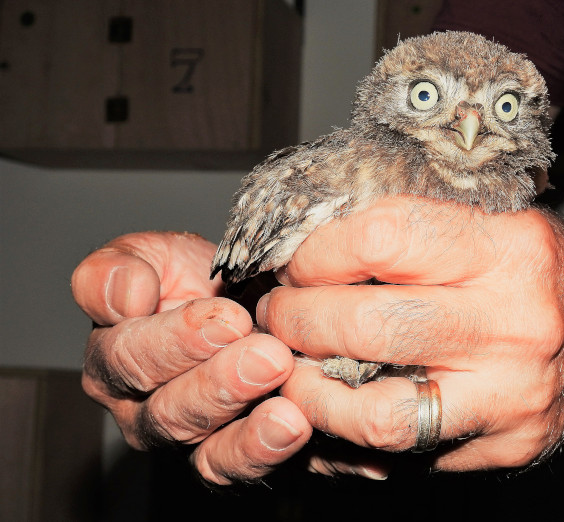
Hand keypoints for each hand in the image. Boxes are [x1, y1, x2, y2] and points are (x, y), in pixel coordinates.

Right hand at [72, 231, 312, 483]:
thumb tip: (124, 297)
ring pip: (200, 441)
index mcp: (111, 355)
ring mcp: (180, 438)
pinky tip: (292, 424)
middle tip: (268, 353)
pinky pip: (232, 467)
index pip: (128, 356)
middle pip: (166, 407)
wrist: (252, 302)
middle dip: (220, 379)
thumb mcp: (154, 253)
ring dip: (244, 416)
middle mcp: (137, 406)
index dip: (178, 339)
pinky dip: (262, 448)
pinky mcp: (222, 459)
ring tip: (281, 381)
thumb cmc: (198, 277)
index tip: (229, 317)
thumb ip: (119, 268)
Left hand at [258, 198, 563, 470]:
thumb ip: (413, 235)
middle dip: (297, 323)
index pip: (382, 238)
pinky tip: (339, 414)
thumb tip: (312, 252)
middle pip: (369, 328)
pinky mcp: (510, 445)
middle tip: (280, 316)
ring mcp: (513, 395)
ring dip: (314, 397)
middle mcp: (514, 323)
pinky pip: (410, 456)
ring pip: (382, 416)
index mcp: (507, 248)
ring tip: (295, 374)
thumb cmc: (548, 273)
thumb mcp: (495, 224)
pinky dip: (355, 439)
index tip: (298, 262)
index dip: (317, 251)